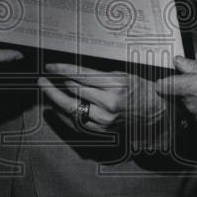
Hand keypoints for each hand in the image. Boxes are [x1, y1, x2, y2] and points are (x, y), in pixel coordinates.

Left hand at [38, 63, 168, 134]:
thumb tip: (72, 73)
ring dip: (57, 100)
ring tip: (48, 91)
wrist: (153, 111)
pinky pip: (78, 122)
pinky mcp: (103, 129)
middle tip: (42, 81)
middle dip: (54, 86)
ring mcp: (105, 118)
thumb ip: (97, 75)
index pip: (80, 76)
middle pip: (73, 93)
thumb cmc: (139, 89)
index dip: (62, 70)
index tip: (51, 67)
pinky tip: (59, 107)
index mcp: (114, 84)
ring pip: (73, 109)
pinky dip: (66, 114)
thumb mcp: (120, 74)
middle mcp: (109, 103)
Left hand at [155, 55, 196, 124]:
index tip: (164, 74)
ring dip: (194, 87)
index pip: (163, 86)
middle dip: (185, 78)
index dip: (162, 78)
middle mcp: (192, 103)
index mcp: (192, 88)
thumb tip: (180, 62)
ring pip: (188, 98)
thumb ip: (195, 65)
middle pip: (177, 90)